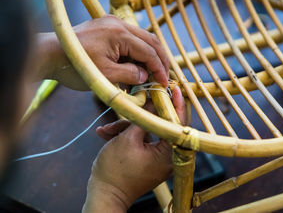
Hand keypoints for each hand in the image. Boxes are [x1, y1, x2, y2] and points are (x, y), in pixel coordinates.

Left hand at [37, 15, 169, 89]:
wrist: (49, 54)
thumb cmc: (75, 66)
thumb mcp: (106, 75)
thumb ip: (130, 75)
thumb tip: (145, 76)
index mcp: (119, 33)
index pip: (149, 51)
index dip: (159, 68)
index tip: (164, 83)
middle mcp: (118, 23)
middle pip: (150, 40)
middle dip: (160, 59)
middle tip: (164, 75)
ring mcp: (112, 23)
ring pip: (141, 38)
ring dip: (149, 55)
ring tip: (152, 72)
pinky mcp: (106, 26)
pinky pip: (129, 38)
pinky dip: (136, 51)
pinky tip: (136, 64)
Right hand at [83, 87, 184, 211]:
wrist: (103, 196)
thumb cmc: (115, 170)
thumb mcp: (128, 138)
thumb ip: (143, 118)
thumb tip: (153, 100)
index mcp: (169, 153)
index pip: (178, 122)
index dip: (176, 102)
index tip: (174, 86)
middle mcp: (169, 157)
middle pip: (161, 125)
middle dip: (141, 115)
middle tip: (137, 100)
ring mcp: (159, 160)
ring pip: (148, 132)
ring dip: (127, 128)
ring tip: (107, 130)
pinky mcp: (149, 161)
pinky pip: (142, 142)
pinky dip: (127, 137)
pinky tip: (107, 134)